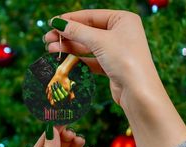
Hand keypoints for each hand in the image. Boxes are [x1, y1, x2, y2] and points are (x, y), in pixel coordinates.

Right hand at [44, 9, 185, 146]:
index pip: (91, 16)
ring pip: (89, 47)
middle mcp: (121, 33)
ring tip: (51, 49)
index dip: (70, 19)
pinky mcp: (112, 66)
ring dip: (70, 48)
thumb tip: (57, 23)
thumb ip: (77, 31)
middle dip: (67, 36)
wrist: (138, 92)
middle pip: (88, 31)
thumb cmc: (125, 60)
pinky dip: (79, 60)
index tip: (52, 24)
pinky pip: (92, 60)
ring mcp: (116, 51)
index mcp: (123, 20)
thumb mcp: (100, 41)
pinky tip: (65, 60)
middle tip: (47, 39)